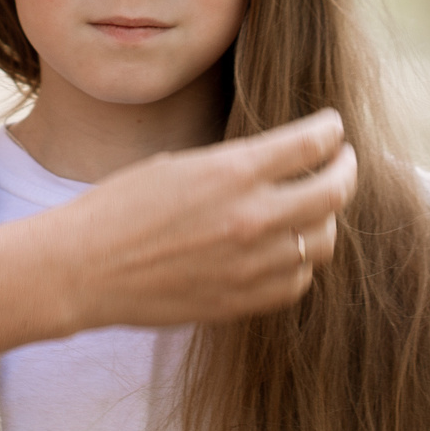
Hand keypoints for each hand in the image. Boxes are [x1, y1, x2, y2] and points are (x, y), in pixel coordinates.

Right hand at [42, 110, 351, 330]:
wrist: (84, 268)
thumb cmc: (120, 207)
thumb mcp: (179, 164)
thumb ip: (237, 167)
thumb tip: (281, 164)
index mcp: (233, 172)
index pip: (312, 144)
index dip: (331, 131)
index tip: (333, 128)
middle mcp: (252, 218)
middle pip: (333, 193)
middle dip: (345, 171)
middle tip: (343, 163)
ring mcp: (252, 265)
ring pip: (321, 242)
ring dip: (323, 220)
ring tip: (313, 209)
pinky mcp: (243, 302)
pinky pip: (296, 281)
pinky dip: (299, 262)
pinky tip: (285, 250)